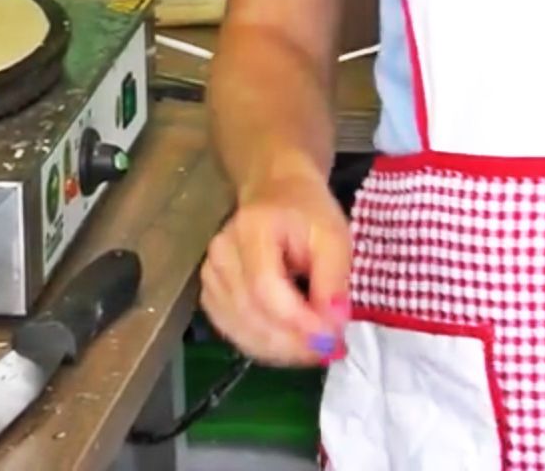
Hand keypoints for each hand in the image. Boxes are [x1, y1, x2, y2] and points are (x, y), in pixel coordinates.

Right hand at [199, 169, 352, 366]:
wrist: (275, 193)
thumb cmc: (308, 213)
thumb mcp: (334, 236)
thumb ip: (334, 280)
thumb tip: (333, 325)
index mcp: (251, 229)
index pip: (265, 288)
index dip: (298, 322)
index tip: (333, 339)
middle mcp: (221, 253)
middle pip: (251, 315)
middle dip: (295, 343)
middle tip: (332, 350)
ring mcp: (210, 274)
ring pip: (242, 331)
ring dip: (283, 351)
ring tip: (317, 348)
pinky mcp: (210, 293)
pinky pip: (234, 333)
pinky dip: (266, 347)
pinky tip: (291, 344)